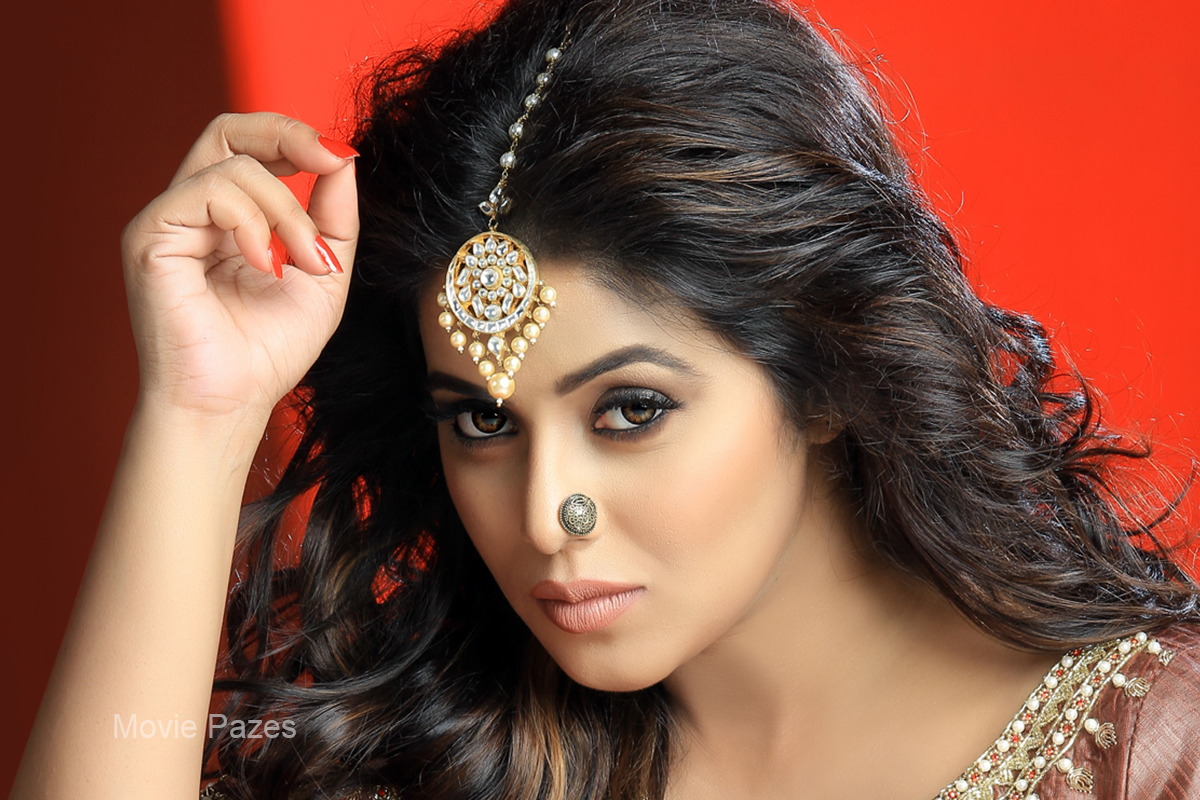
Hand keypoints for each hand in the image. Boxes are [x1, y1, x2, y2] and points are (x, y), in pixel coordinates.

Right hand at [120, 112, 358, 423]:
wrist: (233, 401)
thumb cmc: (269, 349)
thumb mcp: (323, 271)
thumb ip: (334, 215)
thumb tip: (343, 157)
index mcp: (229, 218)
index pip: (252, 148)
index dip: (296, 138)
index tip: (338, 159)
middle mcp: (193, 212)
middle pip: (226, 129)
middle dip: (285, 132)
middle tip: (326, 158)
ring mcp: (168, 221)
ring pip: (231, 164)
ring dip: (286, 210)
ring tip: (303, 262)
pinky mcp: (150, 236)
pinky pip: (207, 192)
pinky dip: (252, 222)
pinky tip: (266, 265)